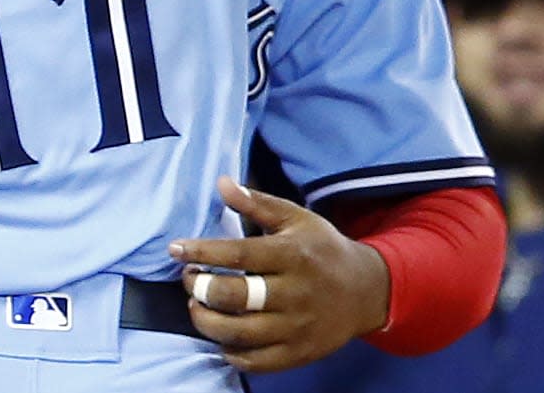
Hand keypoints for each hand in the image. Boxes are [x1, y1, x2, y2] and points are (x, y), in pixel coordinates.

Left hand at [169, 177, 392, 373]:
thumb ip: (257, 203)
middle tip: (189, 280)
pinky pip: (257, 361)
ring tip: (197, 307)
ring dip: (207, 321)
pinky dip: (232, 353)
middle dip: (200, 289)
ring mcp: (298, 327)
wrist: (368, 291)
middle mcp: (295, 293)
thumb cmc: (322, 249)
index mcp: (293, 255)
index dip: (201, 252)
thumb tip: (221, 183)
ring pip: (240, 333)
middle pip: (236, 296)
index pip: (238, 255)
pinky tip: (222, 337)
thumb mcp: (296, 218)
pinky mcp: (300, 353)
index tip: (175, 249)